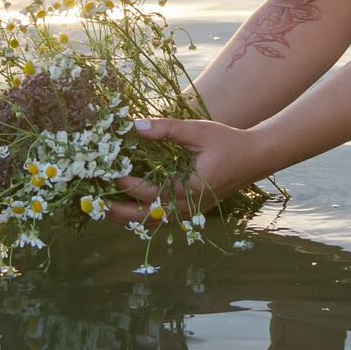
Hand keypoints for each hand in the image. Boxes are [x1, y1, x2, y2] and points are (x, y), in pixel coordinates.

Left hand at [107, 116, 265, 224]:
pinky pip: (163, 219)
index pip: (152, 194)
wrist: (256, 158)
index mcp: (191, 189)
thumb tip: (134, 125)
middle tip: (94, 206)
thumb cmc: (228, 142)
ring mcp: (192, 212)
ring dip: (129, 218)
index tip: (110, 175)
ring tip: (105, 211)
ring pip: (154, 223)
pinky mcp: (193, 211)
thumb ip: (167, 129)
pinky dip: (144, 217)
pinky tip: (129, 210)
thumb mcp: (198, 131)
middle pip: (148, 218)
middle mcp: (190, 207)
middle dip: (120, 213)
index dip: (129, 187)